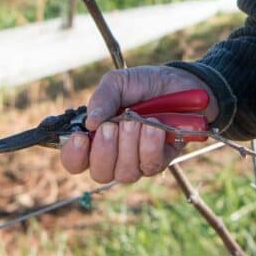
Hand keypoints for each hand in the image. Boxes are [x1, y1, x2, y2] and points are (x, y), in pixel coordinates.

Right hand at [60, 65, 217, 183]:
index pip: (75, 161)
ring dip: (130, 144)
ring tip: (137, 120)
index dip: (74, 155)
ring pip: (124, 172)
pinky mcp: (160, 161)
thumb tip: (89, 122)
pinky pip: (149, 165)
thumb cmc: (145, 83)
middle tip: (114, 125)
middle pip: (99, 173)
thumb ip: (103, 98)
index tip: (82, 137)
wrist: (181, 82)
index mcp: (97, 136)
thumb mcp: (120, 82)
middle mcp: (115, 154)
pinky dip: (150, 144)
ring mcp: (138, 160)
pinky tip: (155, 126)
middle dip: (105, 149)